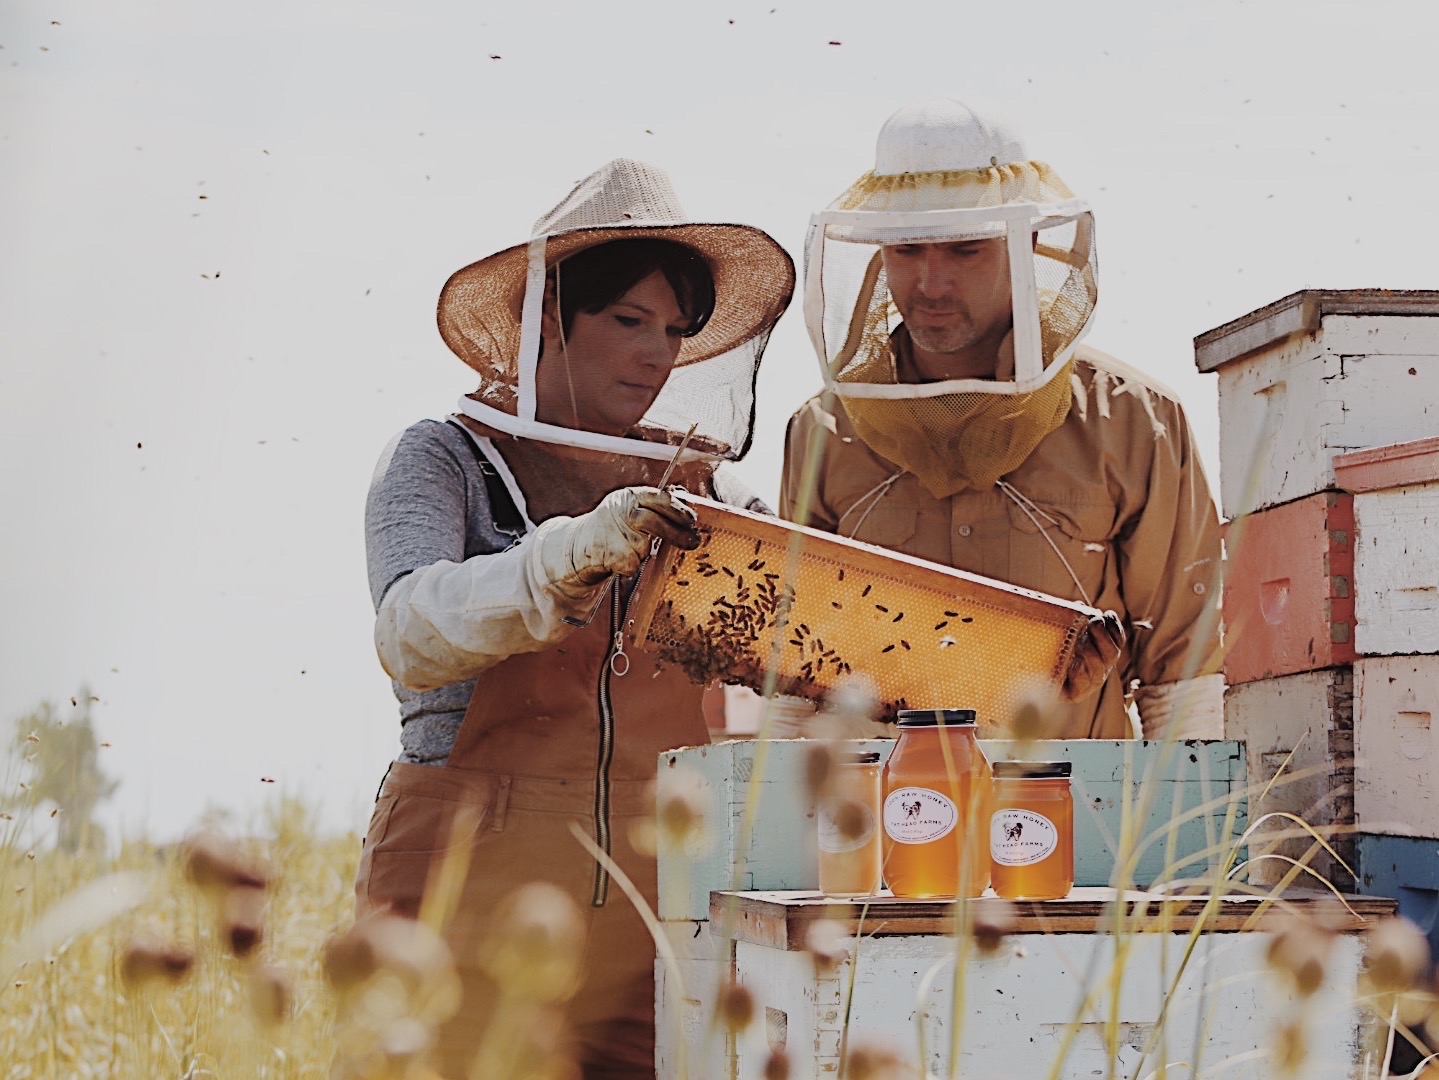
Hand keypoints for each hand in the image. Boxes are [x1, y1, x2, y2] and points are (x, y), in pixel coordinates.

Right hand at [544, 486, 700, 589]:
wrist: (579, 544)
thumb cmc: (611, 523)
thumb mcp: (629, 504)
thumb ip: (654, 502)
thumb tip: (685, 498)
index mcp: (630, 497)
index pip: (660, 499)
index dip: (680, 509)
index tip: (693, 519)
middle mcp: (623, 513)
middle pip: (655, 523)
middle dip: (678, 534)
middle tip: (694, 541)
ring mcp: (617, 535)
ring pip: (646, 547)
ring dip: (645, 550)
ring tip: (631, 546)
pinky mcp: (614, 556)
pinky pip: (635, 564)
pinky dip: (632, 564)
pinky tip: (618, 557)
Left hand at [1061, 611, 1124, 701]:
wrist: (1038, 680)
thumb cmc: (1055, 652)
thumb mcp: (1065, 633)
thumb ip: (1074, 620)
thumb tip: (1078, 606)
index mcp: (1102, 653)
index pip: (1117, 640)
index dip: (1115, 628)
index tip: (1107, 614)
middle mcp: (1100, 668)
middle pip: (1112, 654)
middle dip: (1104, 638)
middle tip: (1094, 623)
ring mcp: (1089, 682)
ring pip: (1099, 669)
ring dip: (1092, 654)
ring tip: (1081, 644)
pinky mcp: (1075, 694)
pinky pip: (1082, 684)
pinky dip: (1079, 672)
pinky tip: (1073, 662)